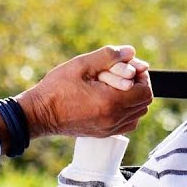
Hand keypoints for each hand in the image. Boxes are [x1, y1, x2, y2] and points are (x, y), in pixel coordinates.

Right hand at [16, 45, 152, 138]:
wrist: (40, 114)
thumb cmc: (57, 88)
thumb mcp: (80, 65)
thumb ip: (108, 56)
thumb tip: (131, 52)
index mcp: (110, 101)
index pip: (145, 91)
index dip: (142, 76)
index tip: (129, 68)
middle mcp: (113, 118)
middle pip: (144, 103)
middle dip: (138, 86)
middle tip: (122, 75)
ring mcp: (109, 129)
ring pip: (138, 114)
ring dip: (133, 98)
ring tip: (115, 87)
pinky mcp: (104, 134)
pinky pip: (128, 123)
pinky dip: (127, 111)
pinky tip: (112, 100)